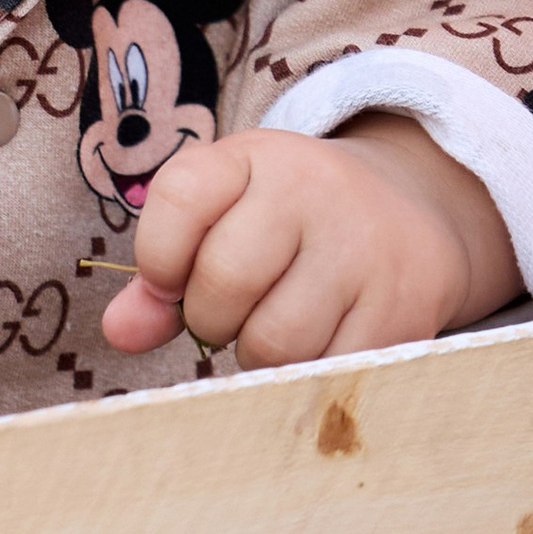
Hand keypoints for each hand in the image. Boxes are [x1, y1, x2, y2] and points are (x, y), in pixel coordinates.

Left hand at [96, 113, 518, 368]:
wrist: (413, 214)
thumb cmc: (290, 223)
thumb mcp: (225, 216)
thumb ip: (163, 274)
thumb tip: (119, 333)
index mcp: (257, 157)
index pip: (181, 197)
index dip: (158, 258)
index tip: (171, 282)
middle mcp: (315, 190)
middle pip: (224, 281)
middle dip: (209, 319)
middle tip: (231, 313)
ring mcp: (364, 249)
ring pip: (274, 341)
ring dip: (257, 355)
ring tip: (276, 326)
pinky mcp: (402, 308)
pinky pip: (324, 372)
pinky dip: (305, 376)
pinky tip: (317, 344)